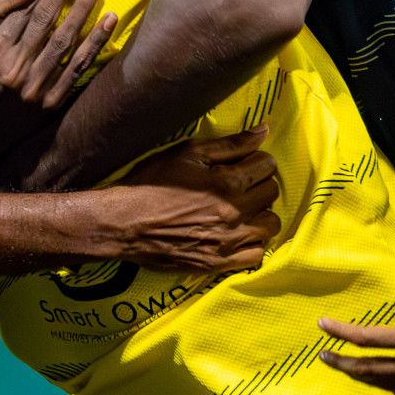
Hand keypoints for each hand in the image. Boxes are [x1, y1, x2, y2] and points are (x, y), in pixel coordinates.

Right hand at [0, 0, 115, 111]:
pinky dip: (95, 42)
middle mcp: (12, 68)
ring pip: (63, 40)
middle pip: (44, 19)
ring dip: (83, 7)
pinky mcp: (52, 101)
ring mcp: (33, 87)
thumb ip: (3, 13)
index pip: (23, 9)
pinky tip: (109, 19)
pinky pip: (78, 66)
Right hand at [105, 127, 279, 272]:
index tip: (242, 164)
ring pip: (270, 225)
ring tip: (241, 210)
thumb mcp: (186, 154)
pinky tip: (237, 234)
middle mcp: (234, 213)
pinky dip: (252, 243)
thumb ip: (230, 144)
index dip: (256, 160)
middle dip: (258, 184)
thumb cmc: (151, 184)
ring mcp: (228, 241)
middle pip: (271, 193)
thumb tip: (264, 131)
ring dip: (260, 214)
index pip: (267, 165)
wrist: (123, 223)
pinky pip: (256, 255)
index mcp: (227, 183)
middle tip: (238, 185)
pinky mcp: (219, 263)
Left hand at [319, 230, 394, 394]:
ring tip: (349, 369)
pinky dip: (391, 387)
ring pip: (386, 385)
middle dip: (343, 362)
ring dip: (364, 376)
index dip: (342, 332)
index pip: (371, 338)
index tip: (322, 325)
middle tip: (324, 356)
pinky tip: (391, 384)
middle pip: (369, 369)